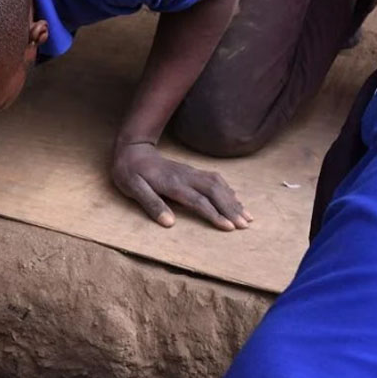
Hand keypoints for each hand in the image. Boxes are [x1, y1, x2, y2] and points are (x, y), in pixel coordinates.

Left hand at [111, 142, 251, 230]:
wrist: (131, 150)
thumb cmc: (129, 172)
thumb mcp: (132, 189)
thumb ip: (151, 204)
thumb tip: (169, 223)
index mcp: (172, 183)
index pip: (198, 200)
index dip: (214, 214)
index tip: (229, 227)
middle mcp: (186, 177)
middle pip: (214, 191)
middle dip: (231, 208)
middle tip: (245, 225)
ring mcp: (190, 172)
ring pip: (218, 184)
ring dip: (233, 200)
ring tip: (246, 216)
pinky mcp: (192, 171)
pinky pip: (215, 179)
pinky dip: (228, 190)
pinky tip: (235, 200)